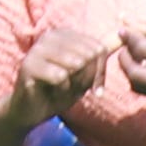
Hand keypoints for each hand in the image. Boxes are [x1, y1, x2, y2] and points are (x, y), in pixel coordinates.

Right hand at [0, 4, 127, 138]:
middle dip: (88, 78)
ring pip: (75, 63)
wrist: (30, 110)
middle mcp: (49, 36)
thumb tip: (117, 41)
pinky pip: (60, 76)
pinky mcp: (28, 65)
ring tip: (64, 89)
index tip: (96, 88)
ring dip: (74, 84)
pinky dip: (62, 90)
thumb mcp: (83, 76)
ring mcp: (37, 49)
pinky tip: (52, 93)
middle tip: (78, 90)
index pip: (98, 47)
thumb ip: (96, 59)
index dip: (101, 71)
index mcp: (63, 34)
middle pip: (89, 54)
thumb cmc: (58, 91)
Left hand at [115, 23, 145, 128]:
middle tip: (125, 46)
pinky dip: (144, 81)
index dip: (129, 37)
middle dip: (124, 59)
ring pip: (139, 88)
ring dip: (131, 71)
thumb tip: (128, 21)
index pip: (144, 50)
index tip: (123, 29)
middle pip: (135, 75)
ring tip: (137, 56)